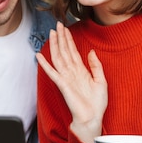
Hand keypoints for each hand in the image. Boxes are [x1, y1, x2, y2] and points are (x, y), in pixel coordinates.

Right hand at [36, 22, 107, 142]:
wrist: (93, 118)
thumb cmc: (97, 103)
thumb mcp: (101, 81)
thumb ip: (96, 66)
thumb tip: (91, 52)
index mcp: (81, 71)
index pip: (73, 51)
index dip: (69, 39)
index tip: (66, 28)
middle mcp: (72, 72)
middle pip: (65, 51)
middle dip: (61, 38)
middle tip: (58, 24)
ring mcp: (66, 78)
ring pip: (58, 58)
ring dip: (55, 45)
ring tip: (52, 33)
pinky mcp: (63, 85)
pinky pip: (52, 72)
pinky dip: (45, 64)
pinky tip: (39, 56)